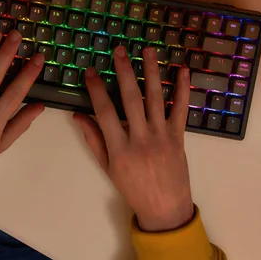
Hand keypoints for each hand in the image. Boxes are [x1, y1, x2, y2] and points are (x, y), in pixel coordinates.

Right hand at [74, 45, 193, 231]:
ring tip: (148, 50)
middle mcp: (140, 138)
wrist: (165, 208)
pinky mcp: (178, 137)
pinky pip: (180, 110)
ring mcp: (161, 136)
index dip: (96, 89)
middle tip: (119, 50)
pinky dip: (182, 90)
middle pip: (130, 98)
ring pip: (155, 98)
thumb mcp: (108, 167)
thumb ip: (94, 139)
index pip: (104, 111)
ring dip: (151, 72)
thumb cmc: (133, 188)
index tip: (91, 71)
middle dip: (124, 72)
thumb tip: (78, 115)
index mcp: (119, 148)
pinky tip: (181, 71)